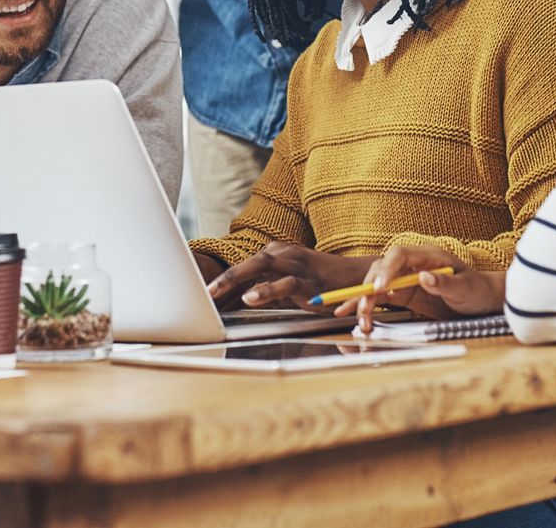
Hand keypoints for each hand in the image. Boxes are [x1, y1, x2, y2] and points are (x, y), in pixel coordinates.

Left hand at [203, 242, 372, 311]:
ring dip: (237, 279)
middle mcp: (283, 254)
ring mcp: (296, 265)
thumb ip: (262, 291)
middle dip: (223, 277)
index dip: (222, 283)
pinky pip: (285, 284)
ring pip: (262, 266)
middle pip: (248, 262)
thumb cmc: (318, 282)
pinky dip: (267, 290)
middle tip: (203, 292)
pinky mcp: (308, 280)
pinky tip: (251, 299)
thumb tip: (233, 303)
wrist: (355, 277)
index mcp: (276, 253)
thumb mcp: (286, 286)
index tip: (200, 297)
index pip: (243, 268)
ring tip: (217, 293)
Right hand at [344, 243, 505, 331]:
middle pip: (382, 270)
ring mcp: (406, 279)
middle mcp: (412, 265)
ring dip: (365, 300)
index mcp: (427, 255)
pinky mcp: (404, 294)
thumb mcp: (465, 288)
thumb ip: (444, 282)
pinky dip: (368, 305)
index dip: (386, 270)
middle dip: (370, 289)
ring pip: (377, 284)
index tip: (379, 288)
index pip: (399, 255)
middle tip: (365, 309)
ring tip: (361, 319)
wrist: (482, 300)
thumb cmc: (477, 290)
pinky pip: (381, 297)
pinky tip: (354, 314)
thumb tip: (424, 277)